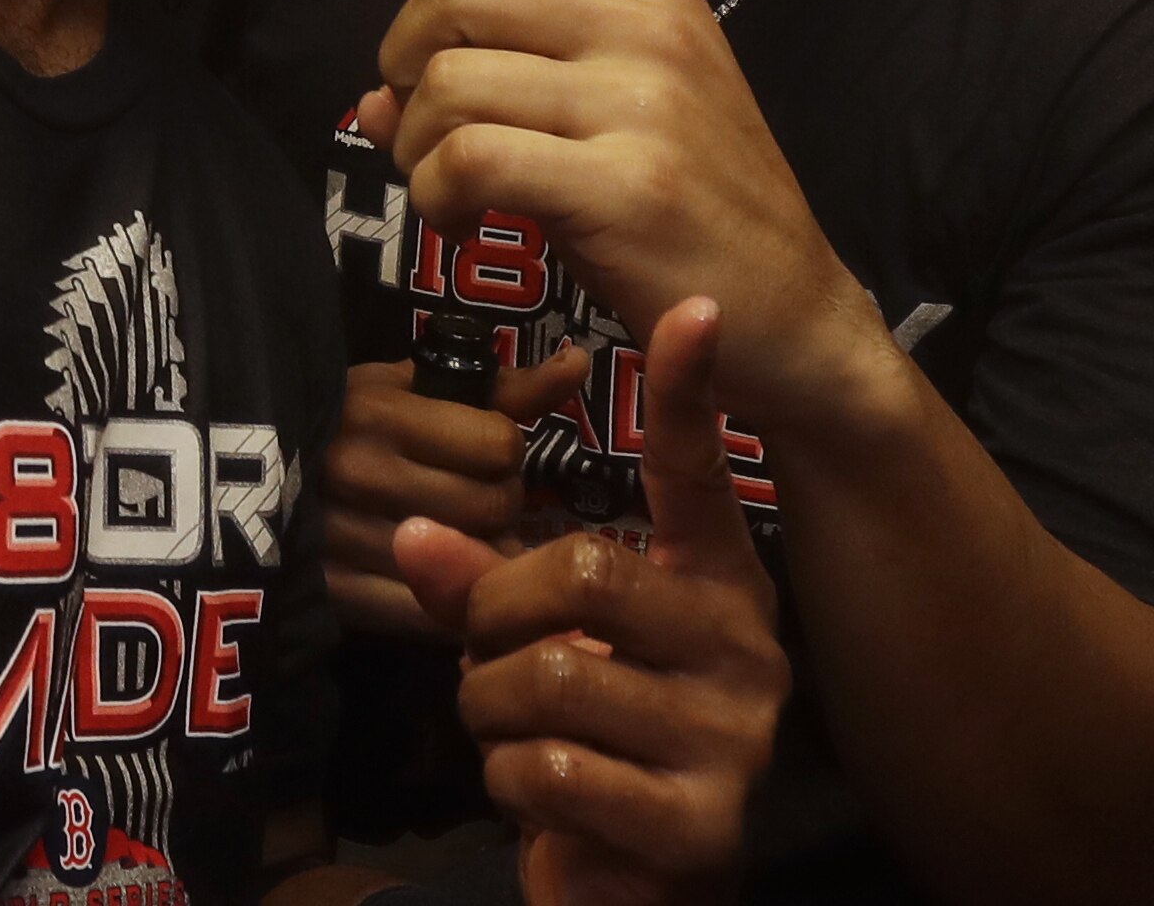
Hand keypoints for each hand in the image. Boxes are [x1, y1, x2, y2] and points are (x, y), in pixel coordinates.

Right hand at [323, 347, 588, 639]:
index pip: (500, 442)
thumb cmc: (339, 424)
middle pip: (493, 503)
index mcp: (376, 409)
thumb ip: (498, 387)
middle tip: (473, 501)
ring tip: (456, 539)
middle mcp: (360, 470)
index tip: (478, 453)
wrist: (237, 480)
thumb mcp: (404, 388)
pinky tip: (440, 582)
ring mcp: (345, 536)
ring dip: (477, 553)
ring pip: (470, 559)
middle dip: (498, 503)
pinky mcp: (337, 593)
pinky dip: (447, 600)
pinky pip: (432, 611)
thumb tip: (581, 359)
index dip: (502, 449)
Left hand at [352, 0, 897, 434]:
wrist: (793, 316)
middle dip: (401, 58)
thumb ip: (500, 84)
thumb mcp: (607, 121)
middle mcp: (645, 25)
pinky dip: (436, 196)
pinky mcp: (626, 182)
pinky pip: (466, 158)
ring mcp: (641, 101)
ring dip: (415, 149)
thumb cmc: (686, 212)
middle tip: (417, 122)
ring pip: (443, 82)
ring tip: (451, 189)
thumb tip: (374, 95)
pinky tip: (465, 222)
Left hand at [393, 299, 790, 905]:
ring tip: (514, 733)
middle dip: (489, 616)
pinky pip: (549, 768)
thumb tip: (410, 531)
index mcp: (713, 583)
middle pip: (578, 571)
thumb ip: (480, 582)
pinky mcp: (700, 822)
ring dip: (488, 709)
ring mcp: (731, 738)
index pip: (697, 476)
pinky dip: (510, 783)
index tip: (696, 306)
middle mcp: (743, 648)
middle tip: (487, 657)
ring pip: (546, 675)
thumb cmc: (593, 739)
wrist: (642, 885)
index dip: (689, 393)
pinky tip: (545, 798)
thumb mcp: (538, 642)